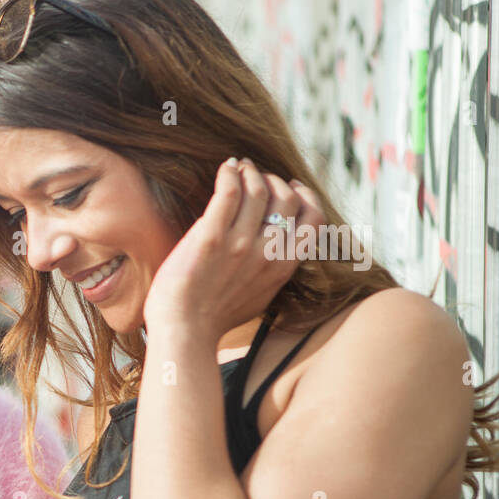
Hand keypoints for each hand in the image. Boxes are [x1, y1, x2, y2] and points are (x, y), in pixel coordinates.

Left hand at [142, 158, 325, 344]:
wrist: (184, 331)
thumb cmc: (214, 318)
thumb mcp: (260, 296)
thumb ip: (272, 270)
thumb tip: (277, 246)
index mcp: (284, 267)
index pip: (313, 218)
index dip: (305, 194)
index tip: (291, 185)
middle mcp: (268, 253)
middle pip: (286, 198)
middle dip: (273, 179)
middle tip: (256, 174)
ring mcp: (240, 245)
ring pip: (258, 189)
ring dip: (250, 172)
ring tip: (239, 166)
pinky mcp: (210, 238)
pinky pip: (228, 191)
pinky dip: (230, 173)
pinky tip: (226, 168)